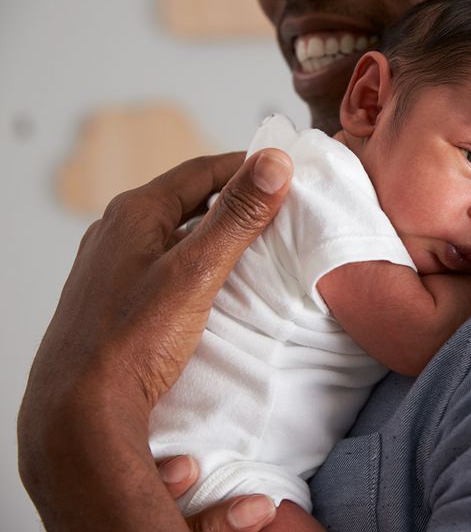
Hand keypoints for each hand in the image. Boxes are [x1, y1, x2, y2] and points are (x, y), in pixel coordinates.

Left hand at [18, 149, 292, 530]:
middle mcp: (116, 232)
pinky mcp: (114, 298)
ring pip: (174, 232)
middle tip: (278, 205)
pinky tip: (215, 282)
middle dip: (233, 197)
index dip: (246, 166)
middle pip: (186, 198)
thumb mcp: (196, 271)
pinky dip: (196, 260)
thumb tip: (274, 163)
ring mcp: (111, 266)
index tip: (285, 171)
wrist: (80, 412)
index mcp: (134, 213)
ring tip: (256, 242)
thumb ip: (237, 217)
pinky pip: (163, 263)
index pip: (201, 170)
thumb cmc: (133, 341)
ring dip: (214, 230)